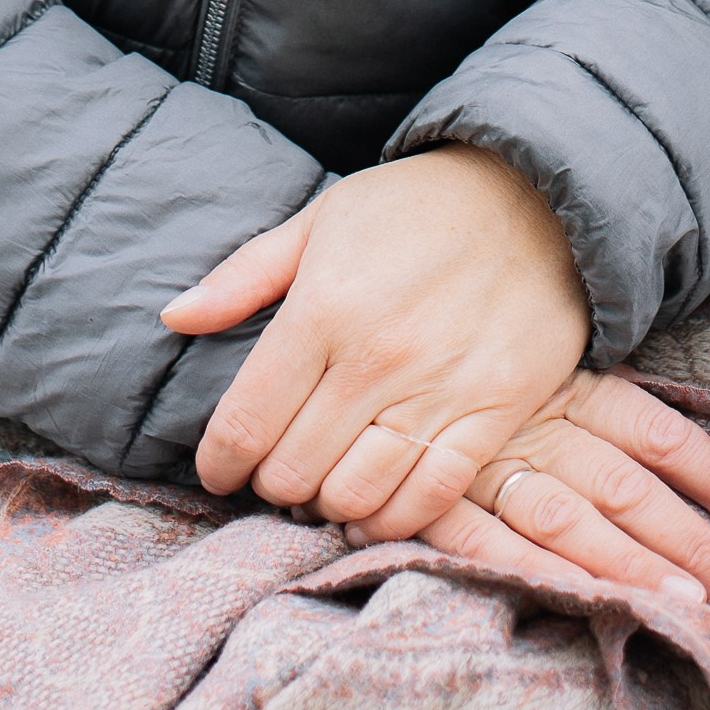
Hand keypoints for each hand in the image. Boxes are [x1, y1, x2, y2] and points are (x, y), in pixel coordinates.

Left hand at [161, 147, 590, 533]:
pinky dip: (392, 517)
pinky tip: (376, 502)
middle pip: (293, 471)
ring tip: (324, 485)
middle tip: (277, 470)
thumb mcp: (322, 220)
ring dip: (327, 504)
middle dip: (271, 483)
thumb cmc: (414, 207)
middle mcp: (376, 358)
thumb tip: (174, 316)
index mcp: (323, 307)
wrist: (535, 193)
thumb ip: (244, 275)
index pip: (245, 422)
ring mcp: (438, 391)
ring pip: (355, 496)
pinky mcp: (493, 413)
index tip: (219, 470)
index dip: (219, 462)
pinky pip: (430, 499)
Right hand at [395, 367, 709, 614]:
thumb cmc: (472, 355)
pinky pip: (492, 543)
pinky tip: (588, 601)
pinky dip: (540, 572)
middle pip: (628, 488)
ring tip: (688, 607)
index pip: (659, 434)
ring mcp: (488, 465)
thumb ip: (600, 394)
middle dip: (691, 542)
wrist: (370, 341)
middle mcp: (540, 426)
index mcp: (572, 387)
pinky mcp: (436, 499)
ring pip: (572, 520)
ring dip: (631, 565)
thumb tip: (684, 441)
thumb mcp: (543, 354)